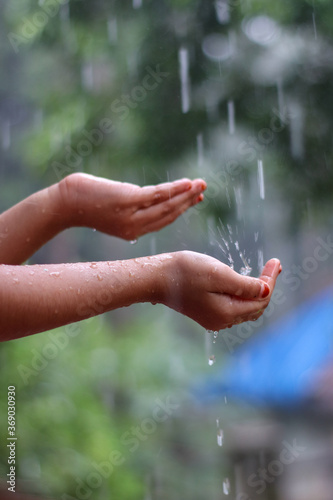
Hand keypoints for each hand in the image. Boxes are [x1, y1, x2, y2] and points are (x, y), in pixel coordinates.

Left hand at [58, 173, 206, 239]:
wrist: (65, 204)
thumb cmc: (86, 204)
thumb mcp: (112, 210)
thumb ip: (131, 208)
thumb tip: (146, 198)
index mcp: (132, 232)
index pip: (162, 221)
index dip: (181, 210)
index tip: (194, 200)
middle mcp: (134, 228)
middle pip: (168, 215)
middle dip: (188, 202)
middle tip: (203, 190)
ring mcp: (131, 215)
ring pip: (165, 206)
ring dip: (186, 195)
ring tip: (201, 185)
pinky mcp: (127, 201)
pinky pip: (157, 195)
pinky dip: (174, 190)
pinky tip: (186, 183)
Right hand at [160, 251, 280, 330]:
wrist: (156, 278)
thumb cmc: (186, 272)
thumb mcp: (219, 274)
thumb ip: (244, 285)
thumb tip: (267, 291)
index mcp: (227, 312)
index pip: (261, 299)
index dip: (271, 280)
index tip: (277, 261)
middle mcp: (222, 321)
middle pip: (255, 306)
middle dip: (267, 286)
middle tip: (274, 265)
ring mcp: (213, 319)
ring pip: (245, 308)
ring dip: (256, 291)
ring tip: (264, 273)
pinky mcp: (206, 313)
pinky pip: (233, 307)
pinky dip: (243, 295)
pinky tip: (243, 283)